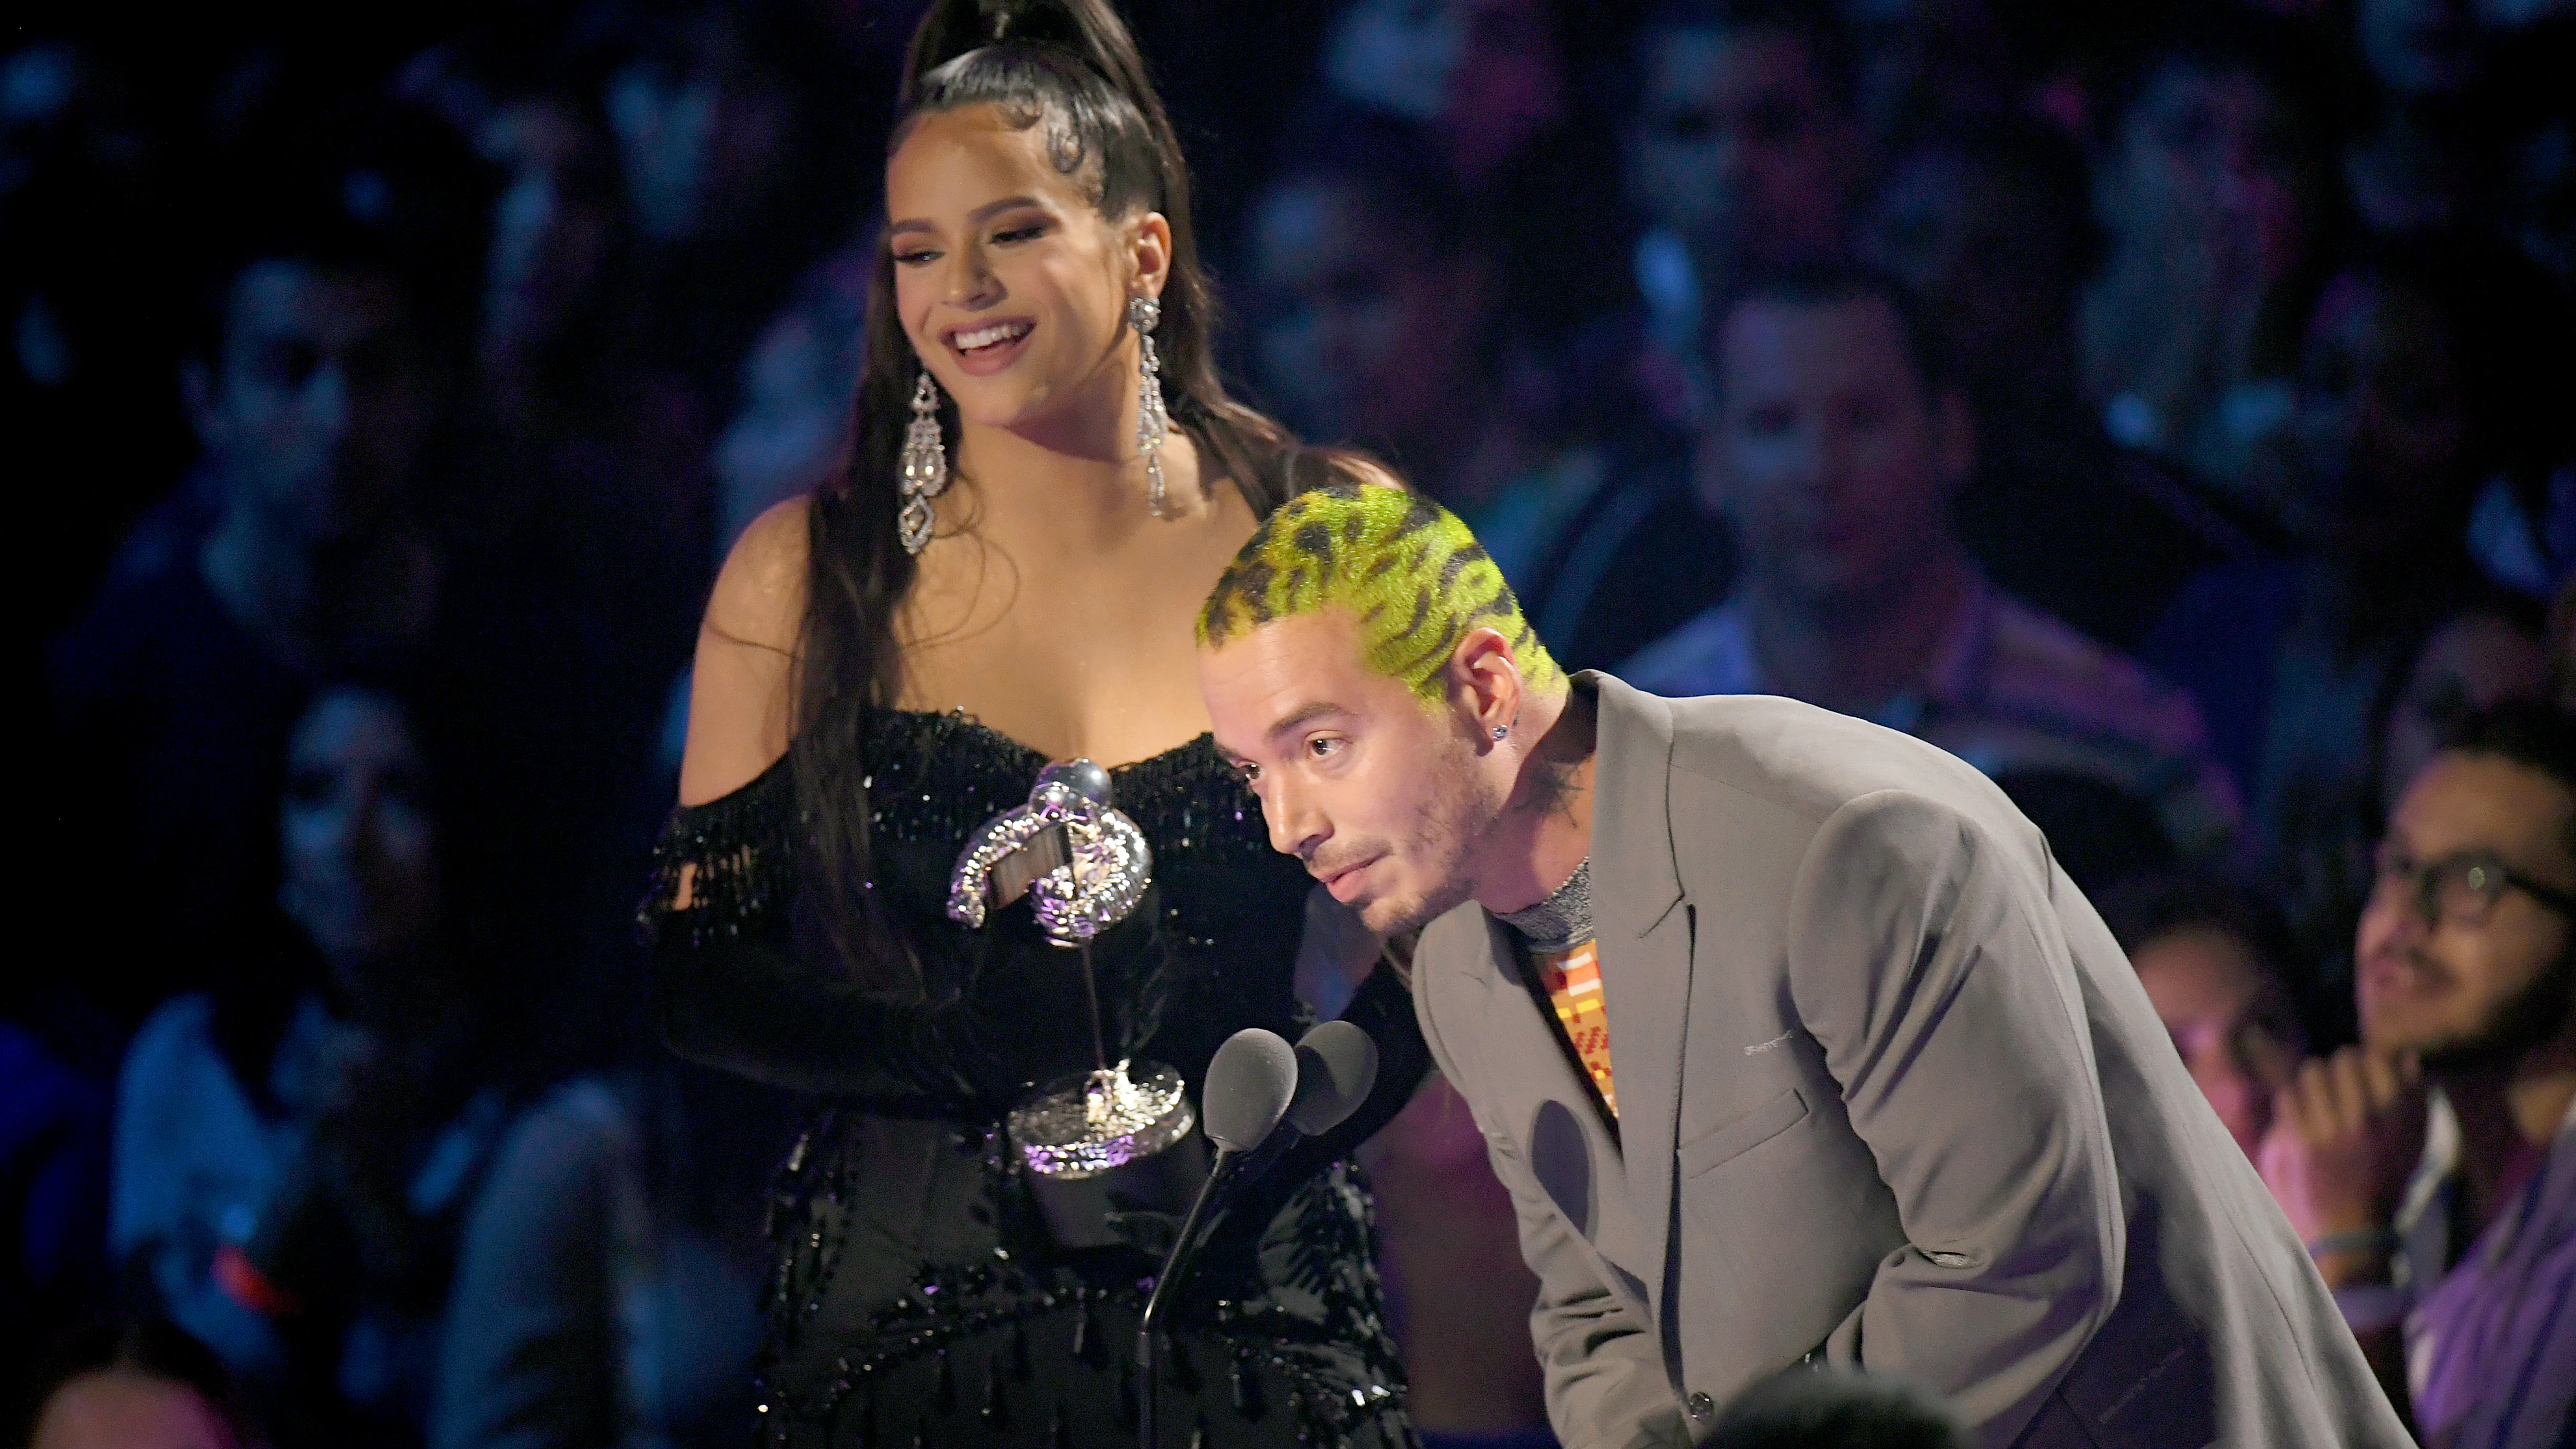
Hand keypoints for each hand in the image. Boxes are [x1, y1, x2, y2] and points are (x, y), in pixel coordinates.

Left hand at [2256, 1048, 2425, 1274]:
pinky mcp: (2302, 1143)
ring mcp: (2333, 1131)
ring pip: (2312, 1072)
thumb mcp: (2414, 1143)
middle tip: (2338, 1081)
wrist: (2355, 1227)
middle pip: (2344, 1059)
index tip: (2365, 1071)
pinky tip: (2302, 1113)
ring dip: (2313, 1080)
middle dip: (2339, 1067)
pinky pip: (2288, 1095)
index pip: (2380, 1058)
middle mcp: (2368, 1121)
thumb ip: (2415, 1099)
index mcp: (2399, 1118)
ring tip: (2318, 1096)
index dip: (2369, 1059)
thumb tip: (2407, 1056)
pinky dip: (2292, 1100)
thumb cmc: (2386, 1180)